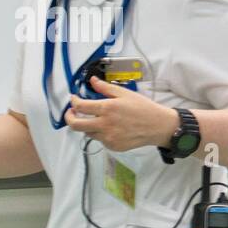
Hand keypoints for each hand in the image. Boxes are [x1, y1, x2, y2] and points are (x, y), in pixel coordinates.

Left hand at [65, 77, 180, 152]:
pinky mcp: (113, 146)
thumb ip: (105, 88)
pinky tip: (112, 128)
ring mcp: (108, 138)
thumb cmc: (143, 108)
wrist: (158, 126)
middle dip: (69, 118)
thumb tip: (92, 81)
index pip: (80, 106)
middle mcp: (105, 125)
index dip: (73, 101)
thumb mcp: (125, 93)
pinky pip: (100, 140)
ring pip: (87, 133)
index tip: (74, 99)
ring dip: (87, 125)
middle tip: (72, 113)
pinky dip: (101, 133)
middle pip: (75, 125)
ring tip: (95, 120)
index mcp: (107, 109)